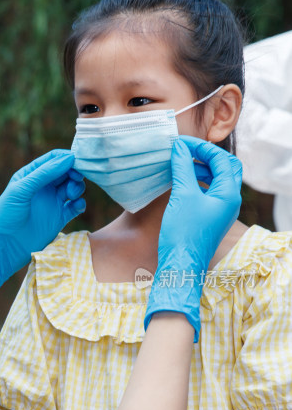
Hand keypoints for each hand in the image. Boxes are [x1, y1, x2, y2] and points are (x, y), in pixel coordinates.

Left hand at [0, 149, 84, 316]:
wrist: (3, 246)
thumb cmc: (5, 215)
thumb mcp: (22, 189)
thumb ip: (45, 173)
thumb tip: (69, 158)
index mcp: (31, 175)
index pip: (53, 159)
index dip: (66, 158)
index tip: (76, 160)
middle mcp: (43, 187)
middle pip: (66, 172)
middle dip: (74, 172)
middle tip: (76, 178)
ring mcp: (52, 203)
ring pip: (72, 188)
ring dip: (77, 187)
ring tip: (71, 194)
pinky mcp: (59, 218)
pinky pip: (75, 207)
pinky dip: (80, 204)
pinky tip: (76, 206)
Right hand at [144, 137, 241, 340]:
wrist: (180, 266)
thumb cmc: (183, 233)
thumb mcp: (182, 195)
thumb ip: (182, 168)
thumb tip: (179, 146)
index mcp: (229, 194)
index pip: (221, 160)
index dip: (201, 148)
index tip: (180, 143)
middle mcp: (230, 201)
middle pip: (225, 168)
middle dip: (206, 156)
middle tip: (185, 151)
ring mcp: (221, 211)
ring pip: (217, 180)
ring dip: (201, 168)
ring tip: (181, 163)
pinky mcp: (210, 218)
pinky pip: (209, 192)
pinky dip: (198, 182)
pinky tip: (181, 182)